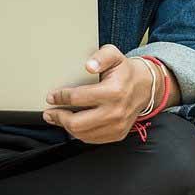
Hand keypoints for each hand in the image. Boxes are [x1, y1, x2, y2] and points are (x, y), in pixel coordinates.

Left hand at [41, 45, 162, 144]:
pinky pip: (92, 139)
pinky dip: (79, 133)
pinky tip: (74, 125)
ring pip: (83, 134)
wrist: (145, 87)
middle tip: (49, 113)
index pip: (78, 98)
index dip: (61, 97)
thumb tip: (89, 65)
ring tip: (58, 118)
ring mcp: (117, 126)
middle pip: (77, 123)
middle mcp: (116, 111)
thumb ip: (101, 56)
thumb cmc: (125, 72)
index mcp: (114, 91)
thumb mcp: (114, 55)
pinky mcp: (117, 134)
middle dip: (59, 118)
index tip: (52, 96)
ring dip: (66, 127)